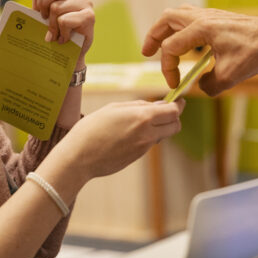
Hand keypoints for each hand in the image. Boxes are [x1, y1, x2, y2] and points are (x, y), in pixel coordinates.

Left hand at [21, 0, 94, 62]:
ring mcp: (87, 2)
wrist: (69, 51)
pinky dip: (60, 32)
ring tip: (55, 33)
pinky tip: (63, 38)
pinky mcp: (90, 17)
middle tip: (44, 18)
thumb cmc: (56, 25)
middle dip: (43, 4)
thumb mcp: (43, 5)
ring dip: (51, 24)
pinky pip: (64, 20)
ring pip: (57, 7)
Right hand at [64, 100, 184, 179]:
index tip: (178, 101)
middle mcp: (147, 134)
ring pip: (163, 135)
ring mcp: (143, 148)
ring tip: (139, 121)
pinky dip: (147, 136)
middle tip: (164, 111)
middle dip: (173, 118)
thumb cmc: (92, 128)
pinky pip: (149, 143)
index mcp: (142, 117)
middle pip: (175, 125)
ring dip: (159, 127)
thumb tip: (158, 105)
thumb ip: (139, 105)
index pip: (173, 111)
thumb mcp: (114, 108)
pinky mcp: (138, 157)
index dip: (178, 105)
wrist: (79, 157)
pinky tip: (128, 133)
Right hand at [142, 5, 257, 96]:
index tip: (175, 84)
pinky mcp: (219, 18)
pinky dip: (182, 28)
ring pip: (178, 14)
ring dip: (166, 28)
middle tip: (147, 53)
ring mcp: (211, 15)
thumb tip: (200, 87)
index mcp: (201, 29)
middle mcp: (203, 18)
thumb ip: (209, 85)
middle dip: (153, 36)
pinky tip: (188, 43)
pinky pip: (192, 17)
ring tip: (161, 43)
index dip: (168, 69)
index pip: (171, 48)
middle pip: (167, 19)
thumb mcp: (230, 76)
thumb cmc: (255, 54)